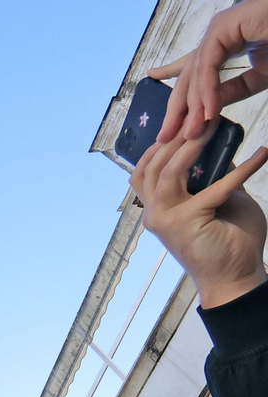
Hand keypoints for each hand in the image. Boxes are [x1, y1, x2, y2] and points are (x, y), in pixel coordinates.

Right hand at [131, 123, 267, 307]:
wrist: (234, 278)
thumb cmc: (227, 242)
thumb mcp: (219, 201)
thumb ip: (213, 178)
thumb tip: (222, 150)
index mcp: (156, 209)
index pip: (143, 171)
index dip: (156, 146)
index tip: (177, 123)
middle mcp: (154, 213)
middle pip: (151, 166)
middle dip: (172, 138)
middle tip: (197, 116)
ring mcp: (165, 218)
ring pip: (168, 171)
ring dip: (190, 145)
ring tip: (213, 126)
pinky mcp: (187, 221)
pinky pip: (216, 186)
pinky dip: (242, 169)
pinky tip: (263, 154)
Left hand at [153, 0, 267, 142]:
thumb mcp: (259, 77)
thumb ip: (233, 91)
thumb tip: (208, 111)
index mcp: (225, 43)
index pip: (194, 63)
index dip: (170, 73)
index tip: (151, 78)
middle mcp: (217, 35)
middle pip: (189, 75)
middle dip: (177, 108)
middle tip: (163, 136)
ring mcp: (218, 30)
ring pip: (197, 73)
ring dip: (194, 107)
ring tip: (191, 133)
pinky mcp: (222, 27)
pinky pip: (208, 65)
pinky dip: (207, 90)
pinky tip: (209, 112)